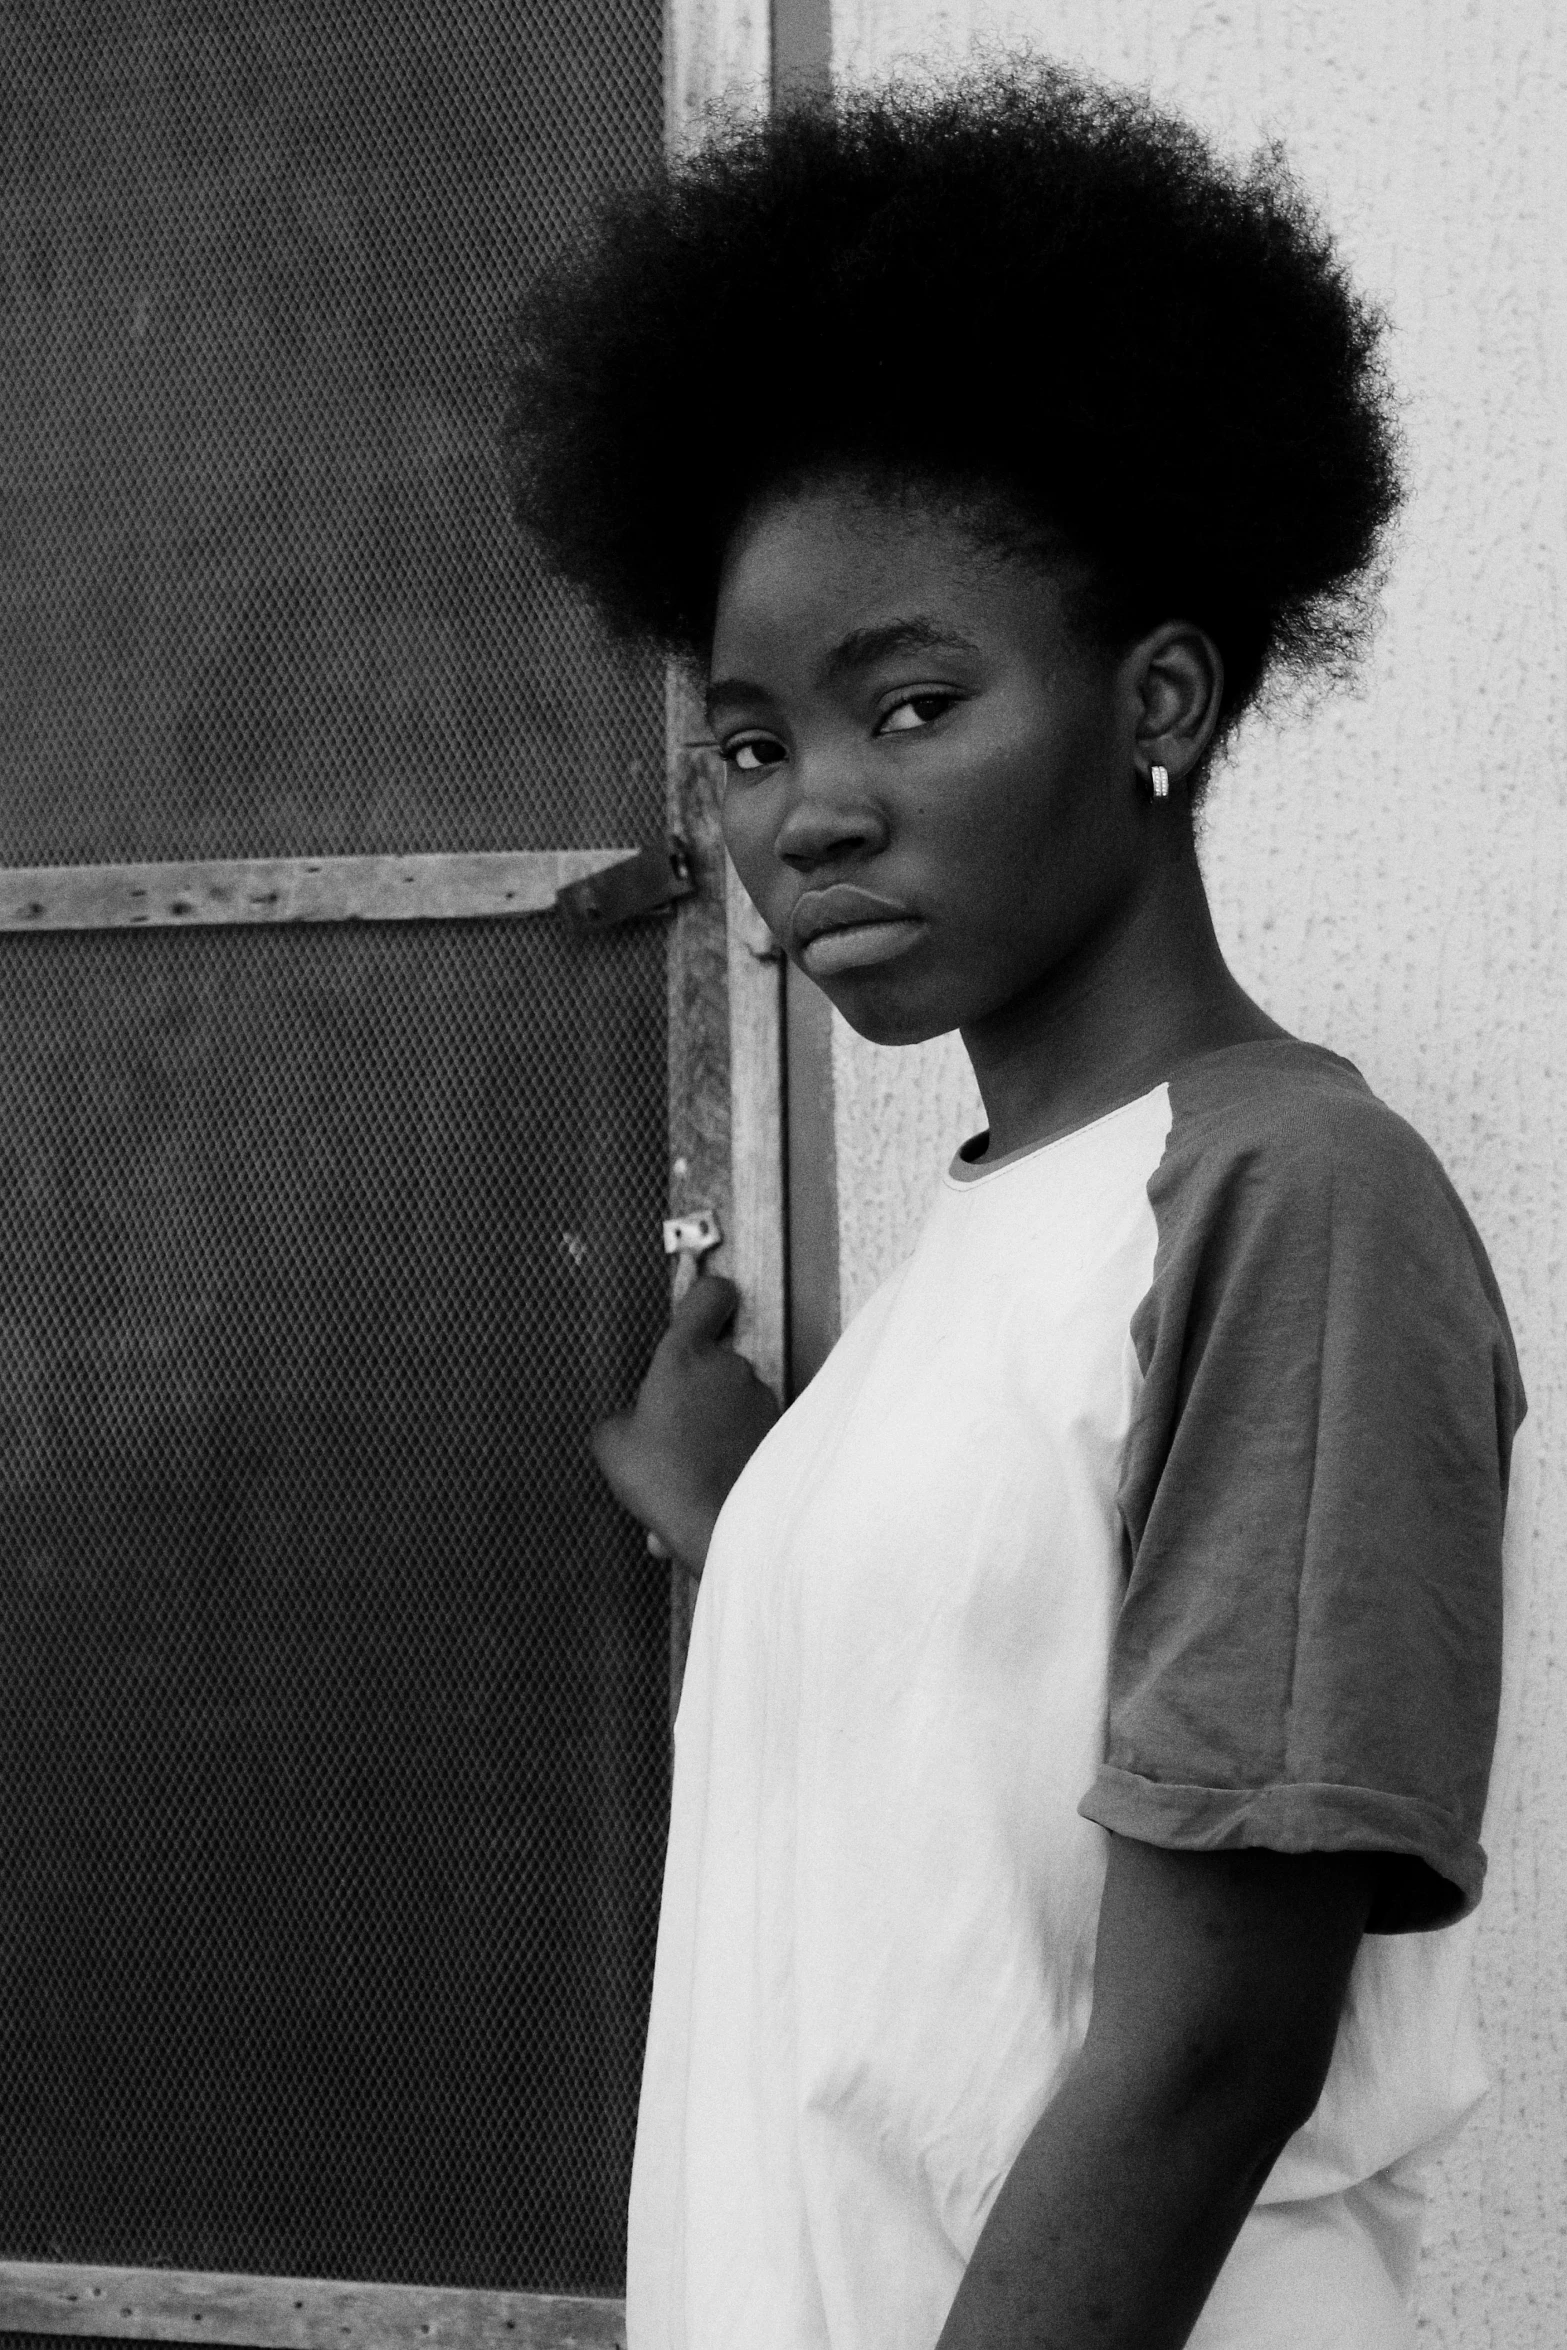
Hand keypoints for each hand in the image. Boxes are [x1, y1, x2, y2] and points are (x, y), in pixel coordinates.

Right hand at [592, 1274, 780, 1575]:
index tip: (700, 1312)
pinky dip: (731, 1452)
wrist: (720, 1525)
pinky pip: (748, 1432)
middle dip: (694, 1389)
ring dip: (712, 1426)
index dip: (706, 1296)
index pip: (710, 1295)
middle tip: (670, 1432)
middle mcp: (730, 1367)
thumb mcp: (612, 1442)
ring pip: (730, 1401)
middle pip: (714, 1360)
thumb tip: (634, 1418)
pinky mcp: (780, 1431)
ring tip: (686, 1470)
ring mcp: (760, 1398)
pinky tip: (708, 1487)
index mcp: (685, 1356)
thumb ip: (624, 1413)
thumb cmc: (662, 1477)